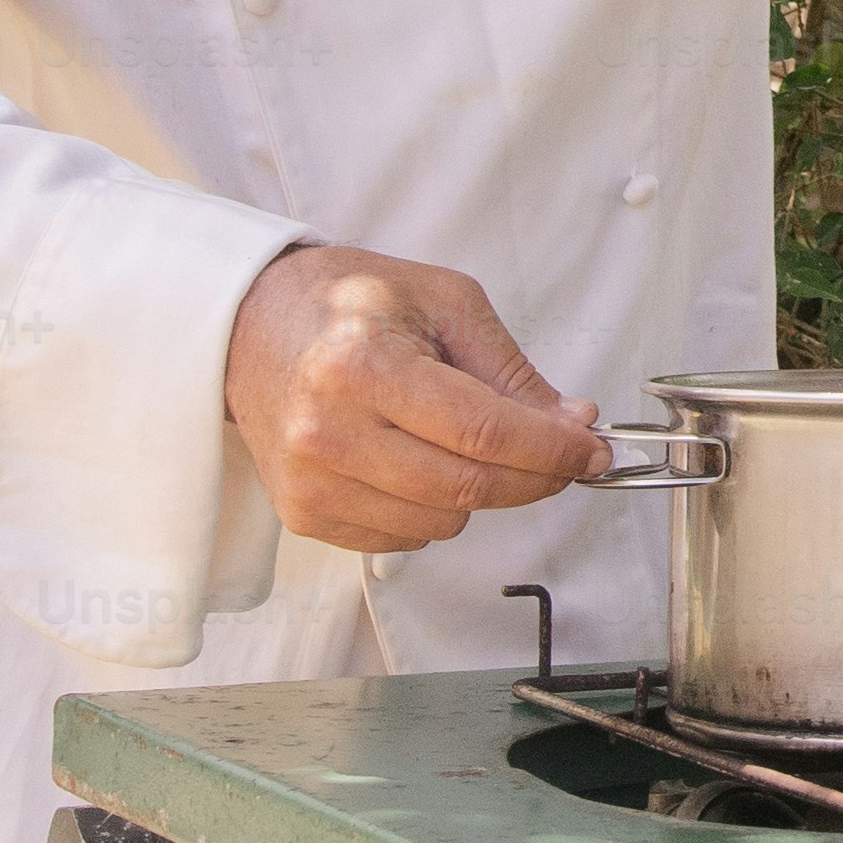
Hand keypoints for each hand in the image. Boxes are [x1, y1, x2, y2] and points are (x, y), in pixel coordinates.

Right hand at [224, 244, 609, 553]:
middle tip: (562, 456)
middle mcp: (328, 430)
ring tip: (463, 441)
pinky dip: (432, 510)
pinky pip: (402, 538)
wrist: (251, 325)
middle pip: (467, 487)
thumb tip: (572, 425)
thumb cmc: (349, 304)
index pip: (483, 432)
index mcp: (362, 365)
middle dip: (535, 477)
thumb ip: (511, 371)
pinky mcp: (303, 513)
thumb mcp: (444, 303)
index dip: (552, 450)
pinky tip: (418, 462)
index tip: (591, 450)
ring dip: (480, 494)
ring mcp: (311, 480)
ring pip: (441, 523)